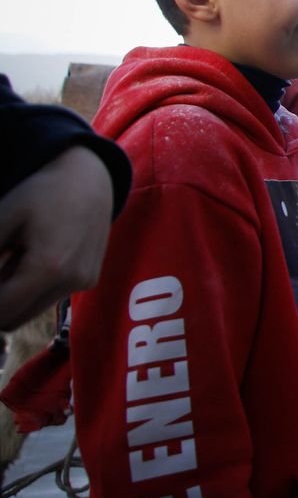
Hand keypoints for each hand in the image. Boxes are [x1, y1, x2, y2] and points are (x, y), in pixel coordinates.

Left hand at [0, 147, 114, 329]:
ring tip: (12, 261)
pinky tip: (33, 258)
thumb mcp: (2, 218)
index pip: (1, 311)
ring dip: (13, 296)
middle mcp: (70, 281)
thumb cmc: (41, 193)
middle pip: (14, 319)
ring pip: (31, 310)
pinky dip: (33, 288)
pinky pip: (50, 298)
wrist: (89, 178)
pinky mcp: (89, 279)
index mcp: (47, 267)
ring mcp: (82, 282)